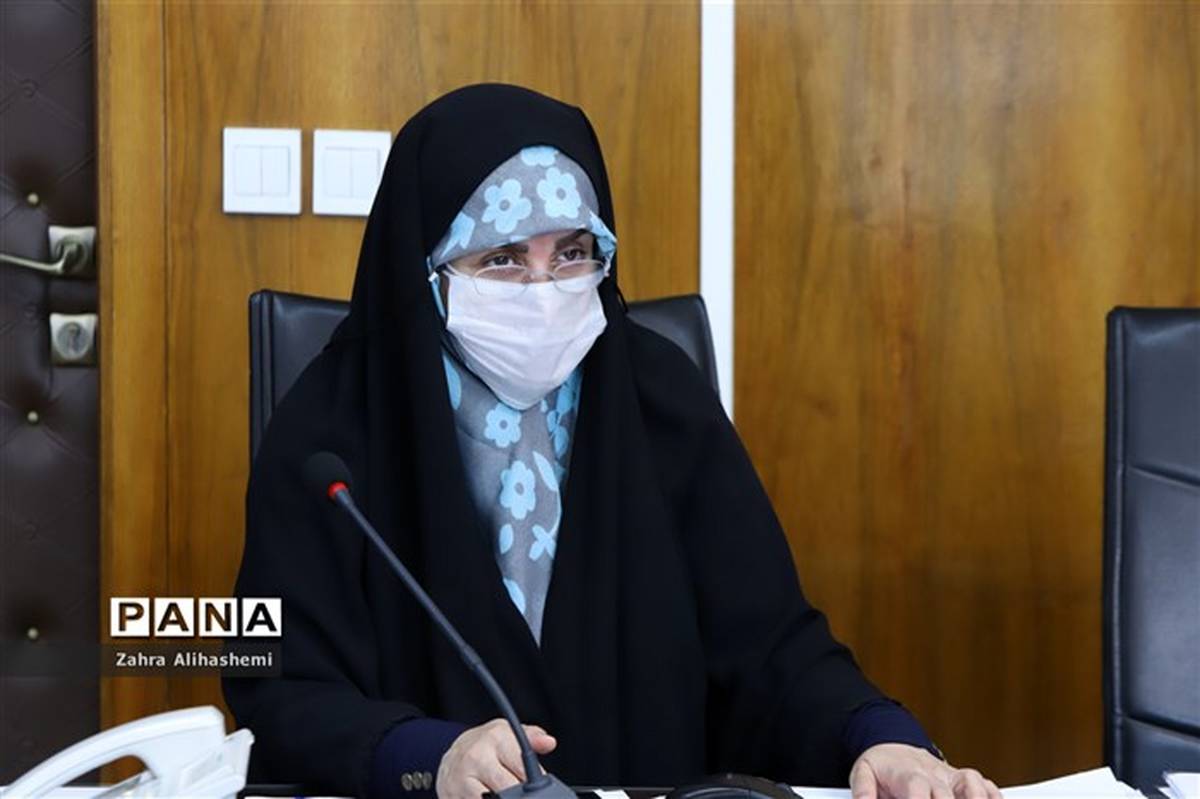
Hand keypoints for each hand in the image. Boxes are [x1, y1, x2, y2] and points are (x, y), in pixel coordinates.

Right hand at [436, 718, 556, 798]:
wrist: (452, 756)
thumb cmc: (486, 746)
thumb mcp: (508, 734)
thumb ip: (532, 738)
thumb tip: (549, 742)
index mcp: (495, 738)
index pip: (523, 765)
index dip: (535, 781)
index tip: (538, 788)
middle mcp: (477, 757)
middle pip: (509, 789)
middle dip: (521, 796)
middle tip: (523, 794)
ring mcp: (462, 779)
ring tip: (505, 794)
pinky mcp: (451, 796)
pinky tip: (490, 797)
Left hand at [849, 743, 1000, 798]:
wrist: (895, 748)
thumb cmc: (882, 767)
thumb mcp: (863, 774)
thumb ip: (863, 790)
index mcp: (908, 774)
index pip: (916, 788)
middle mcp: (934, 774)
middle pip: (945, 795)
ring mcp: (951, 776)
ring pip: (971, 785)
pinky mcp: (965, 780)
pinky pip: (985, 785)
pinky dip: (992, 796)